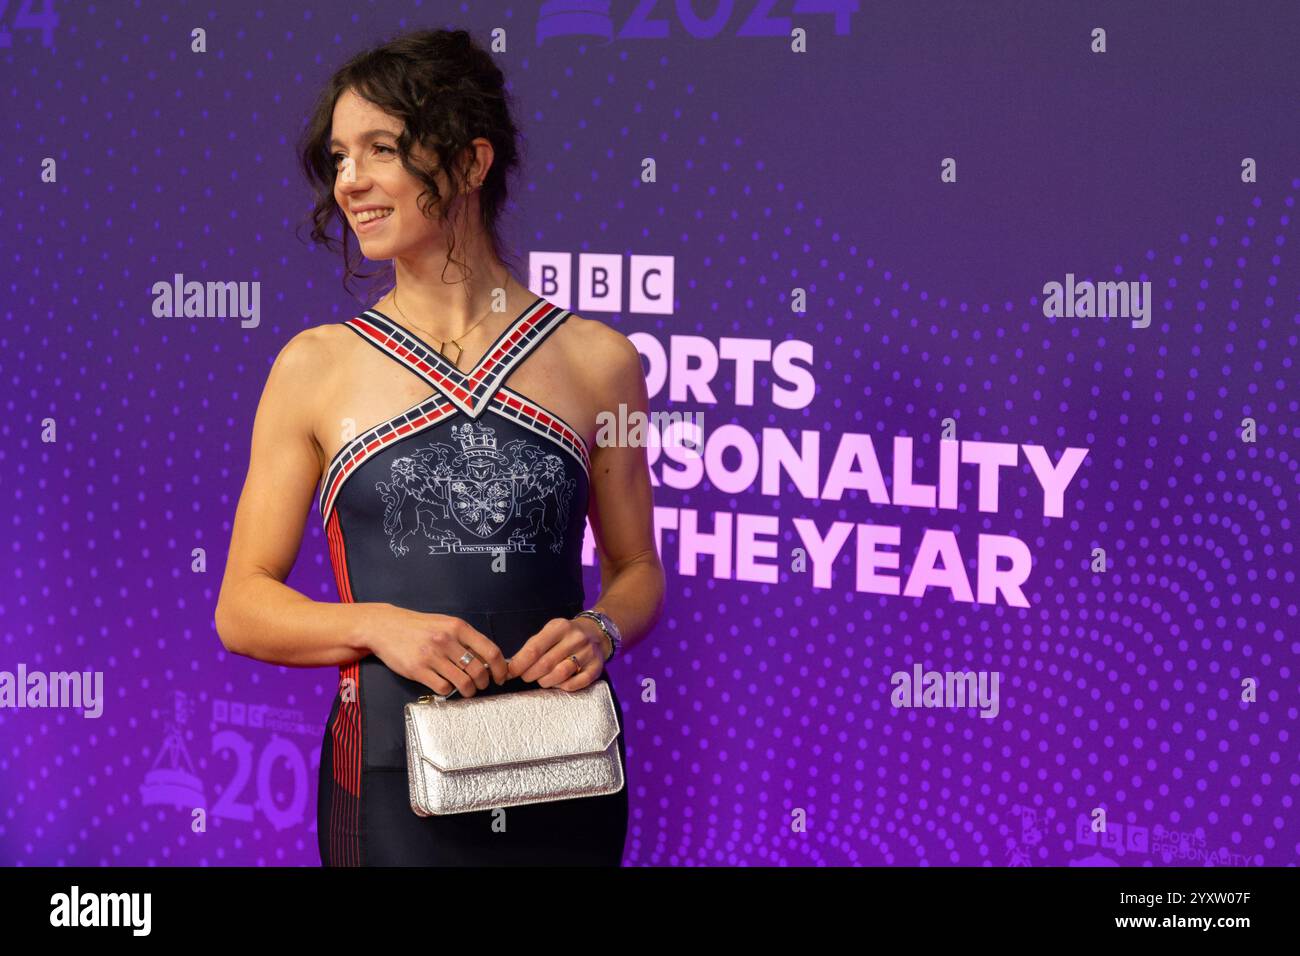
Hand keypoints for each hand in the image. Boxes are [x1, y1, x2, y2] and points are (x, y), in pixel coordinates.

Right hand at [367, 605, 507, 696]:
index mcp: (458, 627)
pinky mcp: (418, 670)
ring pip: (463, 682)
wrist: (386, 626)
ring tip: (467, 690)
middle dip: (484, 682)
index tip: (501, 676)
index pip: (490, 651)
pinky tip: (447, 685)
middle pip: (479, 670)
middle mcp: (446, 640)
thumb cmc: (420, 626)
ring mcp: (431, 656)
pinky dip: (449, 690)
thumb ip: (466, 639)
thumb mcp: (446, 624)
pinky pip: (443, 688)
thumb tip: (489, 659)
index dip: (501, 668)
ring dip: (469, 690)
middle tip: (482, 685)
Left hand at [505, 616, 608, 690]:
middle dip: (530, 674)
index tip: (511, 672)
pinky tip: (558, 682)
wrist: (596, 633)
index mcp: (560, 627)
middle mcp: (575, 639)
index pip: (535, 648)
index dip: (520, 664)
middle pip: (546, 664)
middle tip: (526, 677)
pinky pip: (576, 683)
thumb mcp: (549, 632)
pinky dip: (563, 686)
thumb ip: (532, 647)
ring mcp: (588, 653)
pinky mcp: (596, 668)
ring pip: (560, 674)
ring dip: (545, 681)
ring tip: (541, 679)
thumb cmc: (566, 635)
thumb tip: (513, 667)